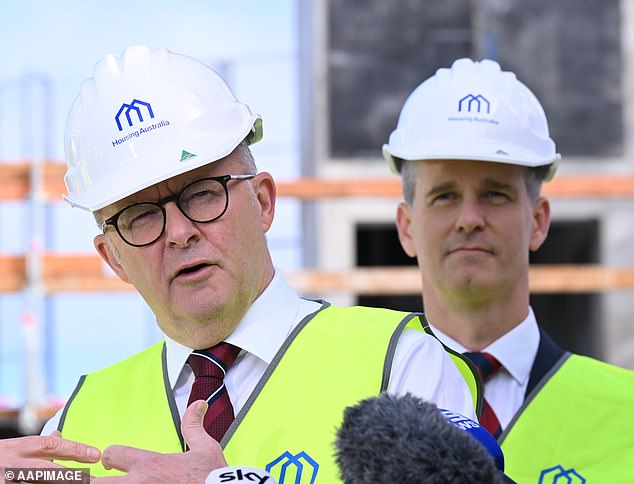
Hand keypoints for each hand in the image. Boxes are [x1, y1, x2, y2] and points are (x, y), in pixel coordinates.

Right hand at [0, 432, 99, 480]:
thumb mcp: (11, 448)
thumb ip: (35, 446)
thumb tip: (60, 435)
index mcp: (16, 449)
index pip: (49, 446)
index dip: (74, 450)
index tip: (96, 454)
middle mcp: (11, 464)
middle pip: (47, 471)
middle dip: (72, 477)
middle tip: (93, 480)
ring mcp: (4, 479)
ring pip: (38, 483)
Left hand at [95, 400, 226, 482]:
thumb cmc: (212, 475)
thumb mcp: (205, 448)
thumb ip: (193, 426)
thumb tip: (198, 403)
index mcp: (150, 464)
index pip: (112, 454)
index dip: (108, 456)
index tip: (109, 461)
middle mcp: (138, 483)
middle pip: (93, 482)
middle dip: (89, 480)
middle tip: (92, 479)